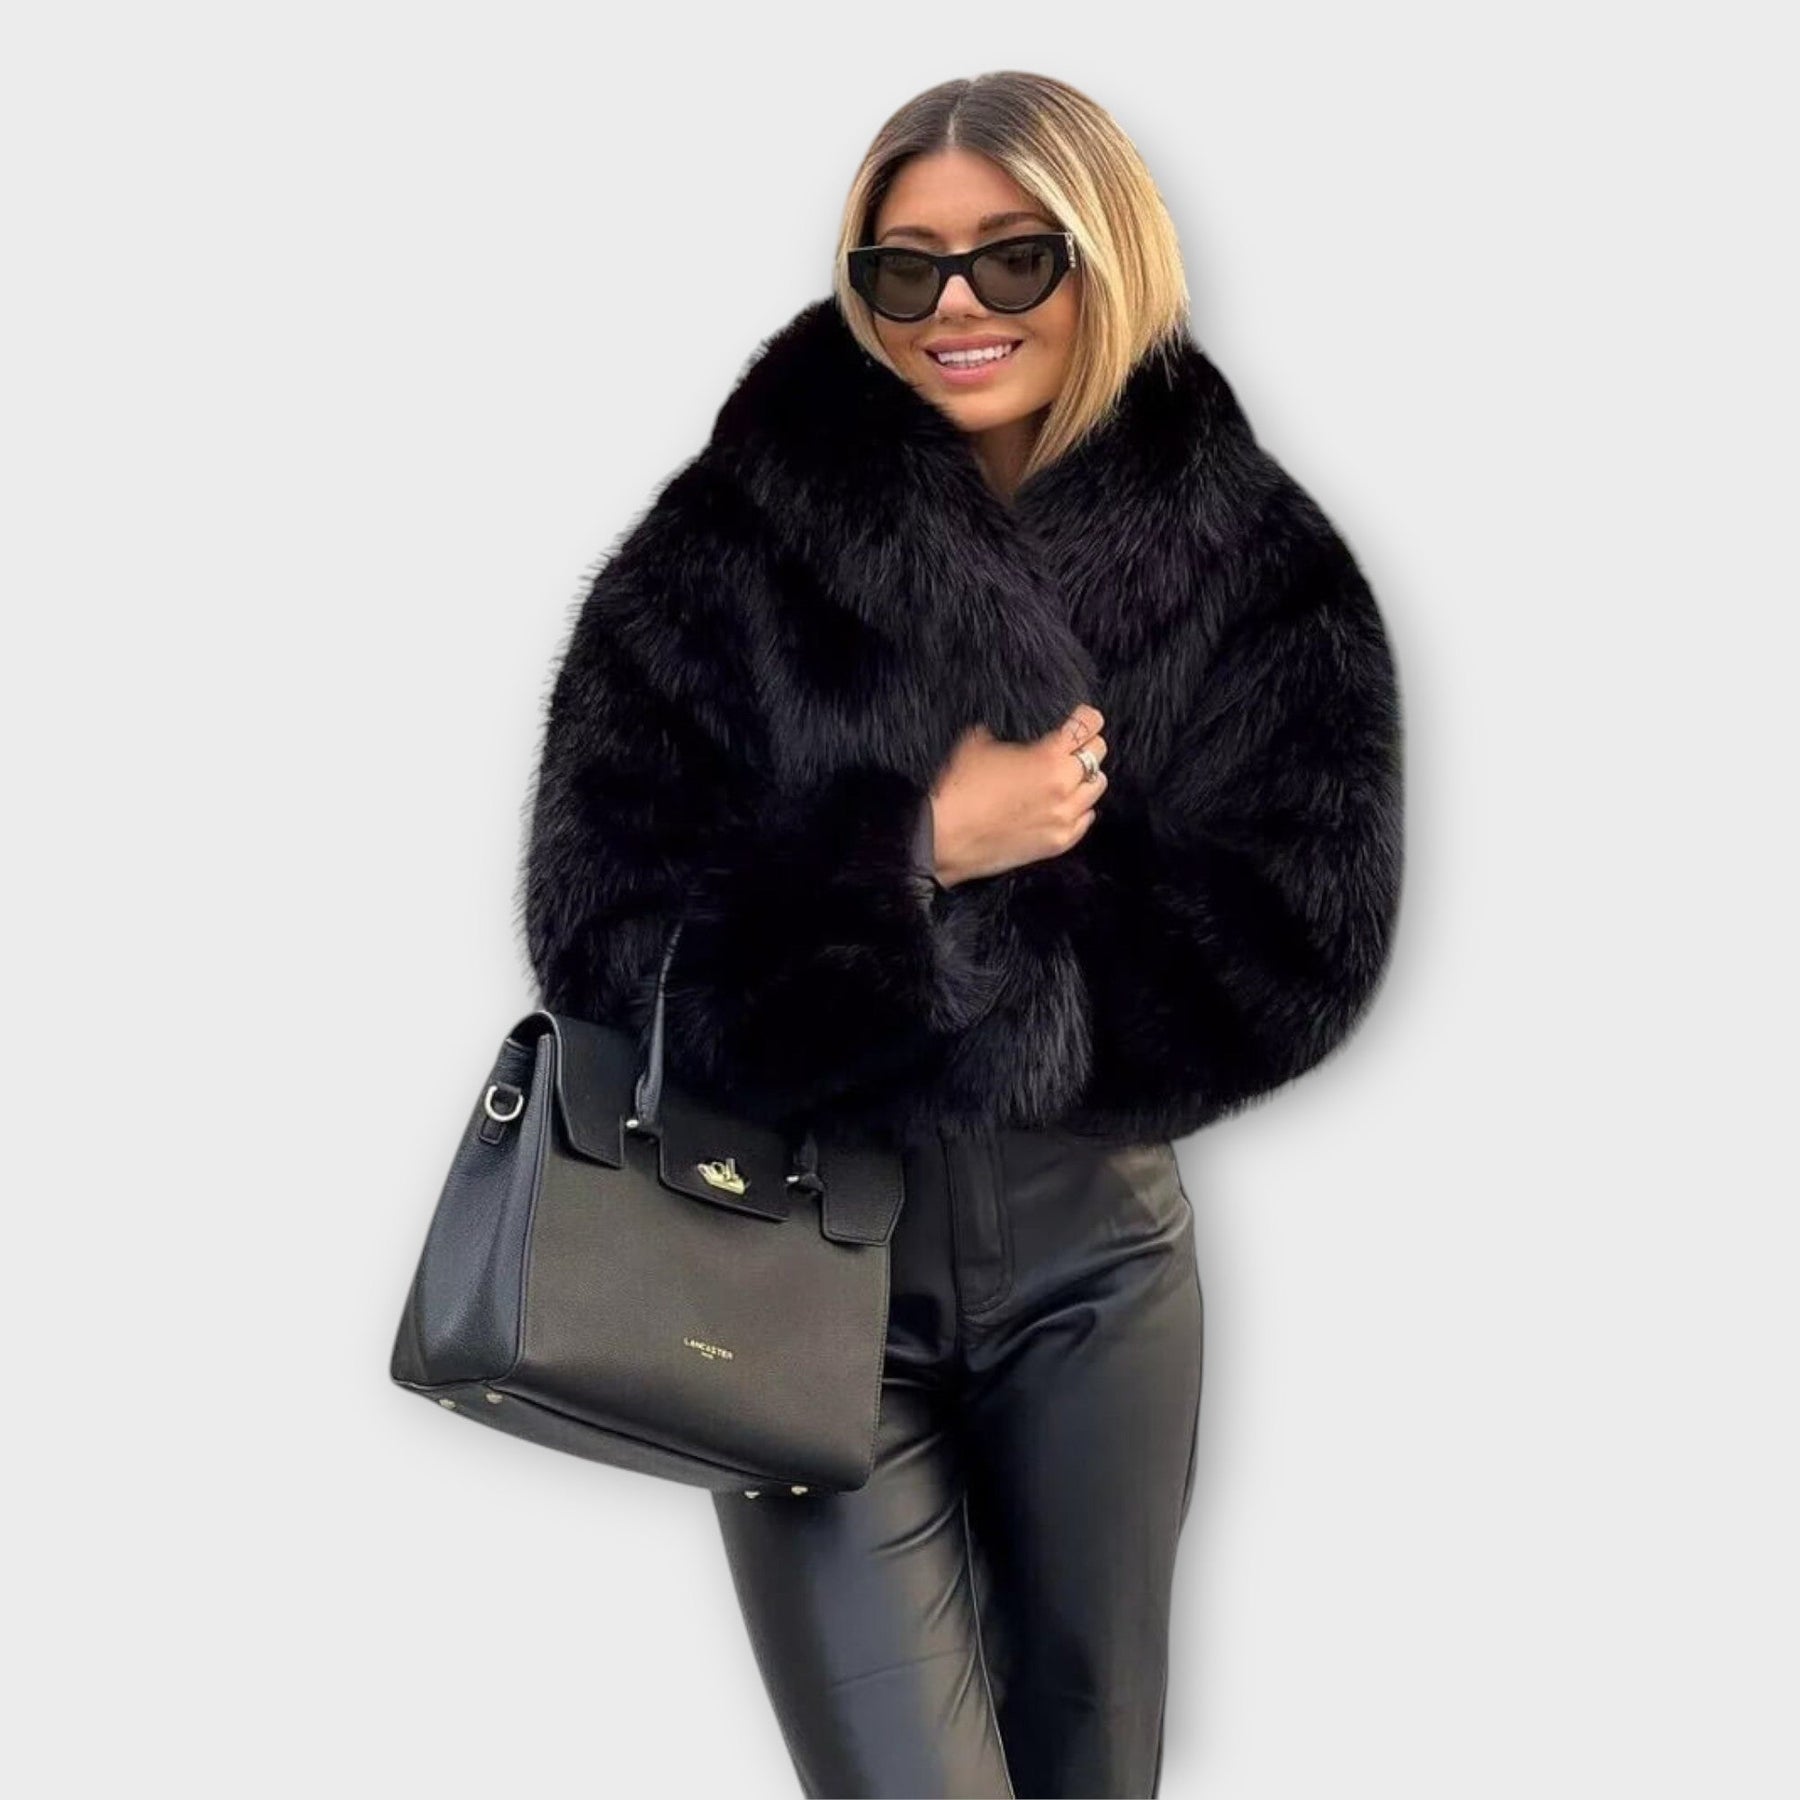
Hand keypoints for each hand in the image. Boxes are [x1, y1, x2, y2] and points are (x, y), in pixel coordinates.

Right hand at [929, 705, 1108, 885]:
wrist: (945, 837)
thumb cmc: (958, 790)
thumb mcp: (978, 742)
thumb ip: (1007, 734)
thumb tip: (1011, 733)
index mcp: (1048, 755)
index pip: (1087, 725)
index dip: (1085, 717)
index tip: (1082, 717)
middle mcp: (1064, 785)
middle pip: (1098, 753)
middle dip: (1086, 746)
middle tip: (1073, 746)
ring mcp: (1064, 816)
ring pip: (1097, 787)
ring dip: (1084, 778)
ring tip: (1069, 776)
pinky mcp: (1059, 842)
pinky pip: (1086, 819)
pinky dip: (1079, 809)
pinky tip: (1066, 804)